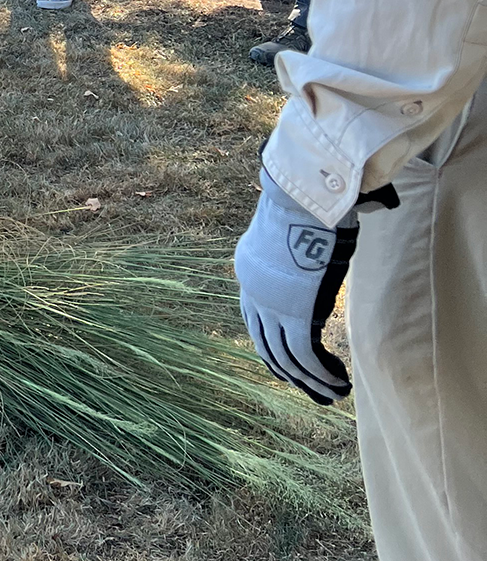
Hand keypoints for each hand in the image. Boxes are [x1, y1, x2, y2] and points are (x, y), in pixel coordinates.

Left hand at [234, 168, 358, 404]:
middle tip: (314, 389)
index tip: (288, 366)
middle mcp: (253, 291)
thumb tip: (326, 234)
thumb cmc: (307, 205)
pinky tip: (340, 383)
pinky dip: (323, 374)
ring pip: (287, 357)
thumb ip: (302, 247)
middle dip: (291, 373)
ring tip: (335, 391)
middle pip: (267, 344)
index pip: (253, 320)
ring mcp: (271, 304)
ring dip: (313, 380)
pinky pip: (307, 356)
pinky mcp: (295, 314)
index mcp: (248, 271)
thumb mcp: (294, 232)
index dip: (270, 347)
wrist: (303, 198)